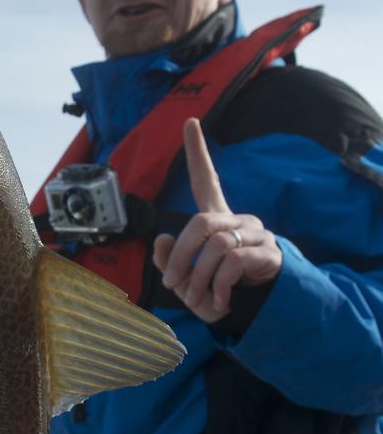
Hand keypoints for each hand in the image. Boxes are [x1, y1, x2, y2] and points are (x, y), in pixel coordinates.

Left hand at [152, 118, 281, 322]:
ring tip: (195, 297)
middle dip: (181, 255)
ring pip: (217, 246)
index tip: (190, 122)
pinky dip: (220, 285)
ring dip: (199, 276)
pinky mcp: (269, 254)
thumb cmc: (217, 287)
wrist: (258, 310)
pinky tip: (220, 301)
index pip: (206, 180)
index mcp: (216, 219)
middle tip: (172, 283)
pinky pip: (235, 263)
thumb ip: (170, 259)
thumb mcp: (186, 277)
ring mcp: (256, 235)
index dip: (198, 152)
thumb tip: (164, 238)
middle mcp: (237, 220)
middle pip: (200, 222)